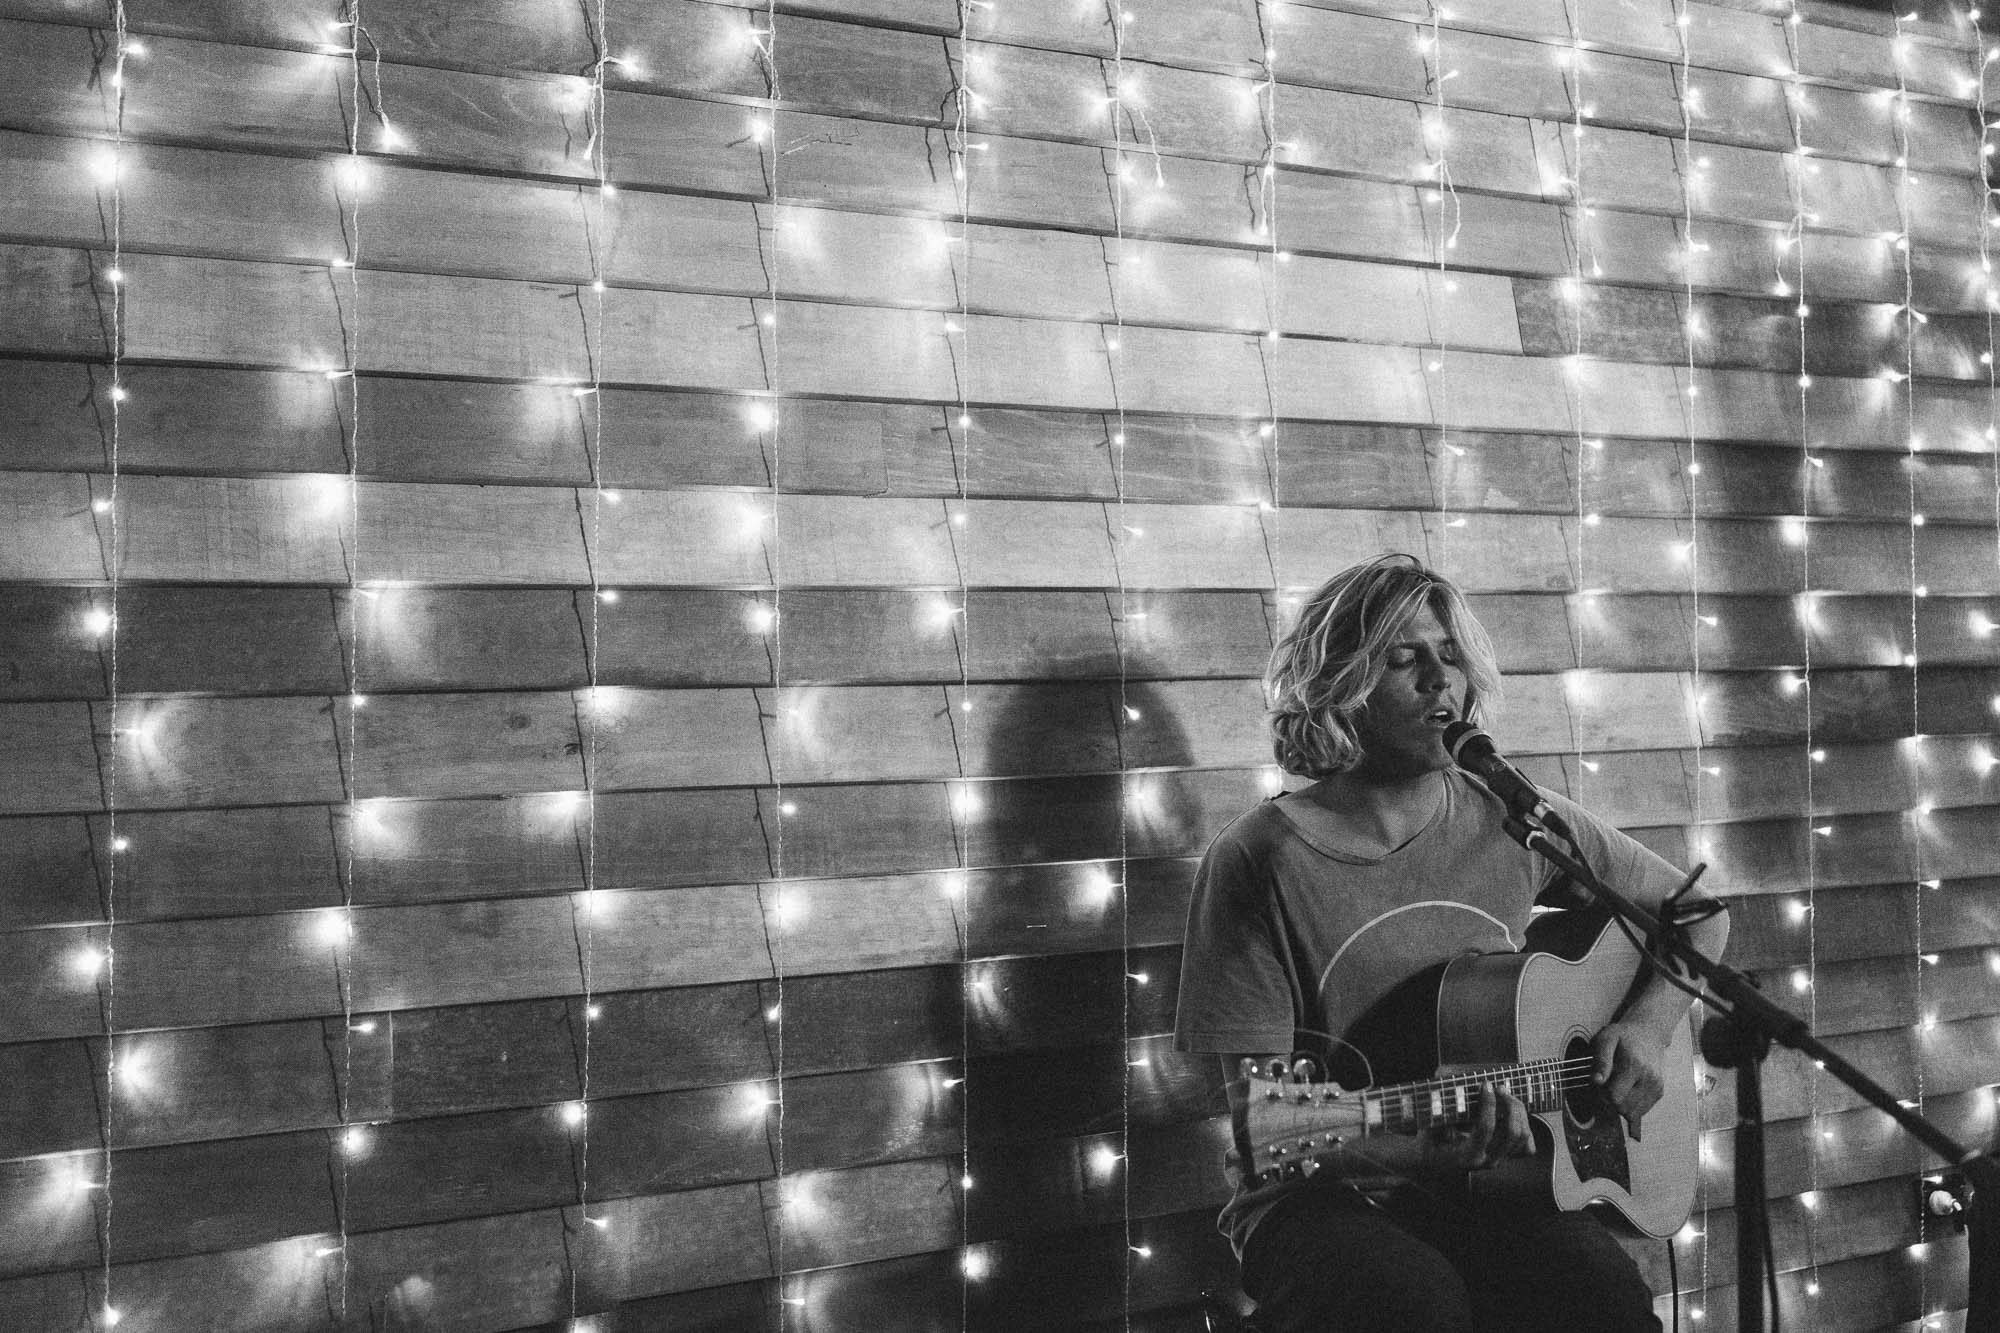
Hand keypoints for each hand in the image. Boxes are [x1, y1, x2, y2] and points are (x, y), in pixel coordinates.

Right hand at [1423, 1082, 1530, 1171]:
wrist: (1435, 1161)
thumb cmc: (1430, 1141)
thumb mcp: (1428, 1127)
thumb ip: (1439, 1114)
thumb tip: (1446, 1091)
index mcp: (1467, 1155)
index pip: (1485, 1129)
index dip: (1488, 1104)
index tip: (1485, 1085)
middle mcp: (1486, 1160)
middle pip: (1512, 1132)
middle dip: (1509, 1105)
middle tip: (1499, 1087)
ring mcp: (1498, 1160)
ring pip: (1521, 1136)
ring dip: (1517, 1111)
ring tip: (1505, 1094)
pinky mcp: (1505, 1157)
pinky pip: (1527, 1147)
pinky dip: (1525, 1128)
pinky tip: (1512, 1113)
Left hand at [1592, 1020, 1668, 1138]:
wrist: (1649, 1033)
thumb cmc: (1624, 1036)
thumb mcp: (1606, 1039)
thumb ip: (1601, 1060)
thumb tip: (1596, 1081)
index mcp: (1634, 1065)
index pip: (1614, 1096)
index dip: (1602, 1093)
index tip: (1600, 1082)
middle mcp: (1649, 1078)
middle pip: (1623, 1107)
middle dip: (1610, 1100)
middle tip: (1608, 1083)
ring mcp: (1656, 1087)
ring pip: (1633, 1113)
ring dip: (1621, 1105)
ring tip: (1618, 1086)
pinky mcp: (1659, 1092)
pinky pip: (1641, 1111)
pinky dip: (1631, 1105)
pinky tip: (1627, 1089)